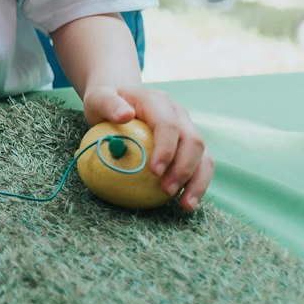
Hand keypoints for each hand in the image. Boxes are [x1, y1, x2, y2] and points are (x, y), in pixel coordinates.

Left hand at [81, 84, 213, 212]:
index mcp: (158, 101)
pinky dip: (198, 184)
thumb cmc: (107, 102)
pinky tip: (186, 202)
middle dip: (183, 169)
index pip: (168, 125)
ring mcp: (188, 129)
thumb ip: (108, 104)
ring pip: (203, 155)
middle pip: (192, 142)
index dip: (166, 149)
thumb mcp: (99, 98)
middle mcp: (179, 114)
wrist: (122, 101)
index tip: (154, 172)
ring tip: (185, 204)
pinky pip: (201, 165)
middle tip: (166, 191)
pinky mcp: (190, 145)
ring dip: (197, 181)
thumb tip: (124, 115)